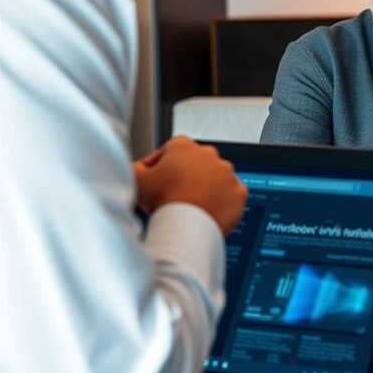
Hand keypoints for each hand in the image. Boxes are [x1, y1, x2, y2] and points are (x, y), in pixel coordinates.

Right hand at [133, 136, 247, 234]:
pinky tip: (207, 211)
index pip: (169, 152)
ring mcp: (227, 173)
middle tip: (172, 196)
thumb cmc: (164, 200)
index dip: (159, 168)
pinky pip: (230, 195)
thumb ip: (134, 168)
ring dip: (203, 189)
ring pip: (213, 179)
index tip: (156, 182)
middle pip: (193, 164)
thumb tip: (134, 168)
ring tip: (190, 205)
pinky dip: (221, 202)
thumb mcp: (136, 179)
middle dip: (184, 177)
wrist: (187, 226)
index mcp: (184, 146)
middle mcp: (209, 154)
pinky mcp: (239, 193)